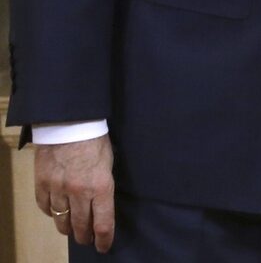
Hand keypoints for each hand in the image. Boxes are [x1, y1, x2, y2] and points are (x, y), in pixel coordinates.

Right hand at [33, 134, 114, 251]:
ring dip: (67, 228)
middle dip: (85, 237)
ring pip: (61, 219)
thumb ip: (104, 184)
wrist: (69, 123)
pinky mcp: (42, 183)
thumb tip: (101, 202)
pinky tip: (55, 213)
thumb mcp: (109, 162)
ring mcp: (58, 189)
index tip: (104, 247)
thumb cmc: (96, 140)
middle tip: (87, 240)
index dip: (104, 239)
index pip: (103, 222)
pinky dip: (51, 213)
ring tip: (71, 231)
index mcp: (101, 186)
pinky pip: (45, 206)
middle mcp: (79, 192)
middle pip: (81, 225)